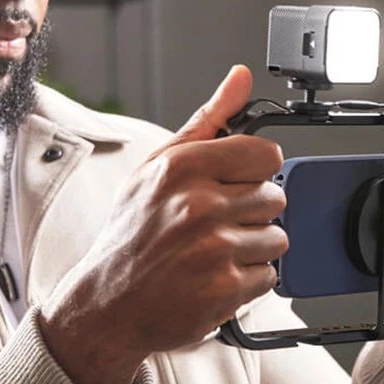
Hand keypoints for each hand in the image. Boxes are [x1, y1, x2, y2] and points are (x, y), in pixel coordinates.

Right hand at [39, 65, 287, 383]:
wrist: (106, 305)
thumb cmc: (131, 234)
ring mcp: (213, 248)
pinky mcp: (224, 287)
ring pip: (276, 238)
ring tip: (212, 252)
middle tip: (213, 225)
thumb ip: (208, 120)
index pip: (266, 154)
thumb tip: (240, 78)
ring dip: (252, 248)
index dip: (255, 171)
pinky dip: (247, 280)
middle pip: (274, 196)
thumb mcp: (157, 167)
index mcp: (182, 167)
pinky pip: (269, 275)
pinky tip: (213, 276)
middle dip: (250, 212)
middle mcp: (198, 204)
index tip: (236, 183)